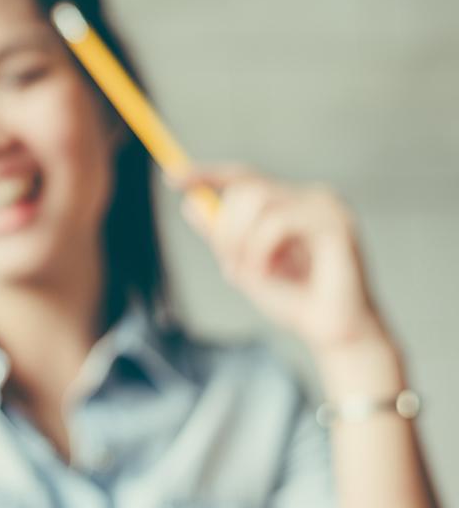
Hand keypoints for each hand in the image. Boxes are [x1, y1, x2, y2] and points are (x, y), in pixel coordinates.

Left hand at [177, 165, 389, 359]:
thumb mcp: (245, 265)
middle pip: (244, 187)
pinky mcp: (336, 223)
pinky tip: (269, 274)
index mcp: (292, 203)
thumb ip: (222, 236)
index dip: (206, 174)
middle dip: (224, 230)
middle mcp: (311, 196)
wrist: (332, 334)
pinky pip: (276, 222)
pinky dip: (260, 251)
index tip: (172, 178)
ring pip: (256, 200)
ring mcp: (326, 206)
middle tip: (229, 268)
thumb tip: (190, 204)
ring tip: (250, 275)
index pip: (244, 177)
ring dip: (240, 243)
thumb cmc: (294, 301)